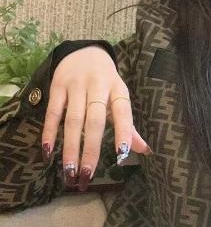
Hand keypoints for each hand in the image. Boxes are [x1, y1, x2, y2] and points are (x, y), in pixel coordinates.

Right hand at [41, 46, 151, 190]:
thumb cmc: (106, 82)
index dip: (123, 132)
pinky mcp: (57, 86)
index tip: (122, 154)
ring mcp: (76, 85)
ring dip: (70, 146)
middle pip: (95, 120)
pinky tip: (48, 152)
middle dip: (91, 148)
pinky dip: (49, 132)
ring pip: (72, 119)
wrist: (84, 51)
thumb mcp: (119, 97)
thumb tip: (145, 150)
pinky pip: (52, 112)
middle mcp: (98, 86)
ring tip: (69, 170)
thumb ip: (129, 125)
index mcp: (118, 90)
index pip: (123, 112)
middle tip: (87, 175)